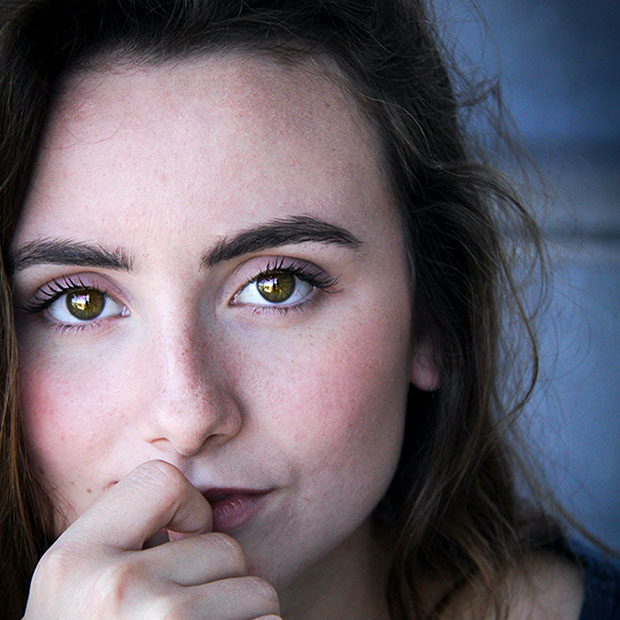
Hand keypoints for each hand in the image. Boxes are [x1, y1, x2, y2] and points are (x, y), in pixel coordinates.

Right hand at [24, 460, 280, 618]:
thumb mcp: (76, 596)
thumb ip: (122, 543)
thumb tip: (195, 507)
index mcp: (73, 561)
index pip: (162, 479)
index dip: (184, 508)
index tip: (180, 541)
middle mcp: (114, 588)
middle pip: (223, 546)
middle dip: (217, 582)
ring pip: (256, 590)